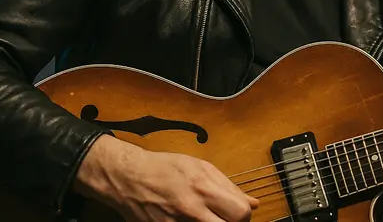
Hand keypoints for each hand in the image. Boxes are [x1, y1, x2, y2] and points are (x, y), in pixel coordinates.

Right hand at [75, 135, 259, 220]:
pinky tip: (192, 220)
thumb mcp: (200, 167)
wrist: (129, 178)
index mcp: (204, 188)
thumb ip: (228, 187)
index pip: (241, 213)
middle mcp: (193, 209)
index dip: (245, 215)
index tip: (240, 213)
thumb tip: (253, 202)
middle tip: (226, 218)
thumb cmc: (165, 168)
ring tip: (208, 217)